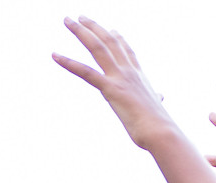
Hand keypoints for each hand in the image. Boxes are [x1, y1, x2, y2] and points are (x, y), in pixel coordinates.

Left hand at [54, 17, 175, 149]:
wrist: (160, 131)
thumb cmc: (158, 124)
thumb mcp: (156, 106)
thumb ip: (155, 98)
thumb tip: (160, 97)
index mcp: (139, 76)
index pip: (127, 51)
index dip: (118, 39)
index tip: (111, 29)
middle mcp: (129, 71)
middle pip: (109, 42)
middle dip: (94, 27)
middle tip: (80, 17)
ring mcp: (120, 78)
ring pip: (97, 48)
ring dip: (81, 32)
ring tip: (68, 20)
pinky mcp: (110, 89)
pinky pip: (86, 72)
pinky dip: (69, 63)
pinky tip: (55, 55)